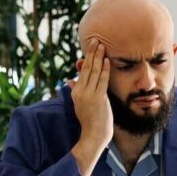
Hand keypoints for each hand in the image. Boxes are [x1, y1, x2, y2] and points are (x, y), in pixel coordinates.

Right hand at [68, 39, 112, 175]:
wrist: (94, 135)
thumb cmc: (89, 120)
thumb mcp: (79, 104)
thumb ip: (75, 91)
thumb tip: (69, 81)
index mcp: (76, 92)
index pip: (82, 72)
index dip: (87, 59)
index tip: (90, 48)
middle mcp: (80, 92)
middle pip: (87, 68)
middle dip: (91, 53)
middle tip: (95, 40)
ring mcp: (89, 95)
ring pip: (94, 72)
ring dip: (98, 57)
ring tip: (101, 45)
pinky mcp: (98, 98)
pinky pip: (102, 80)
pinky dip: (105, 70)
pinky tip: (107, 60)